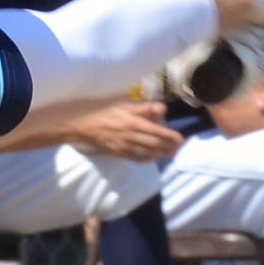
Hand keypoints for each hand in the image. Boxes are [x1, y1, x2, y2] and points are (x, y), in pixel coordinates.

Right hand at [62, 101, 183, 161]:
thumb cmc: (104, 112)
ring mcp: (124, 146)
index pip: (156, 131)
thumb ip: (143, 108)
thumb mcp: (123, 105)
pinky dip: (147, 159)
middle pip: (155, 144)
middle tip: (179, 147)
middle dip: (169, 146)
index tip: (180, 138)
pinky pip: (136, 158)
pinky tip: (153, 157)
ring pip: (147, 153)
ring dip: (161, 154)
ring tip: (170, 152)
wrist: (83, 126)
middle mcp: (130, 136)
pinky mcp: (118, 153)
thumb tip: (161, 109)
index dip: (170, 136)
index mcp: (132, 122)